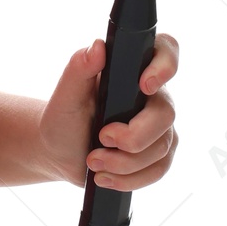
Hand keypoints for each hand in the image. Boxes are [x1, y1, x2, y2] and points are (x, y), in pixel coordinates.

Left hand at [37, 32, 179, 190]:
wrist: (60, 152)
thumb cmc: (63, 117)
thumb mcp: (65, 94)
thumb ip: (79, 68)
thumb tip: (98, 46)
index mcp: (132, 70)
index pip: (166, 50)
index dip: (165, 65)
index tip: (144, 86)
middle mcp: (152, 95)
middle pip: (165, 114)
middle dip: (133, 136)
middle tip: (101, 139)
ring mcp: (159, 126)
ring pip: (161, 148)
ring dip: (124, 163)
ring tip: (93, 161)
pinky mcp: (158, 154)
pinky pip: (159, 170)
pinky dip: (130, 179)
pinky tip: (105, 177)